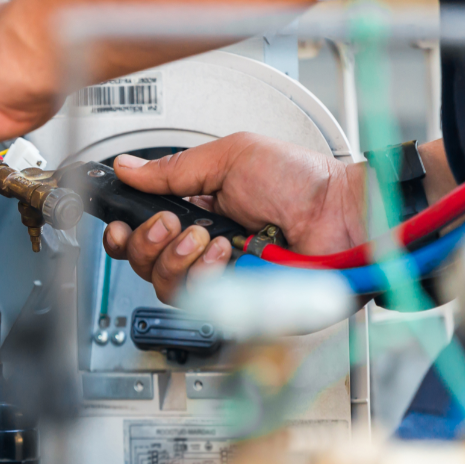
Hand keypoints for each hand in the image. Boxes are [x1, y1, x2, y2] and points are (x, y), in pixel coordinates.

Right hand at [101, 132, 365, 303]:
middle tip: (173, 223)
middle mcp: (206, 250)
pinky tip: (229, 255)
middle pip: (145, 265)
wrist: (344, 213)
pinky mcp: (240, 306)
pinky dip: (207, 277)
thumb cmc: (304, 182)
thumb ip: (175, 168)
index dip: (125, 233)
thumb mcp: (231, 157)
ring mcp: (222, 281)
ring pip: (166, 288)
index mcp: (199, 213)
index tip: (120, 223)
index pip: (144, 234)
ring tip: (210, 238)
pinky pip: (200, 305)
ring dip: (179, 259)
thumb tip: (128, 168)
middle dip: (148, 242)